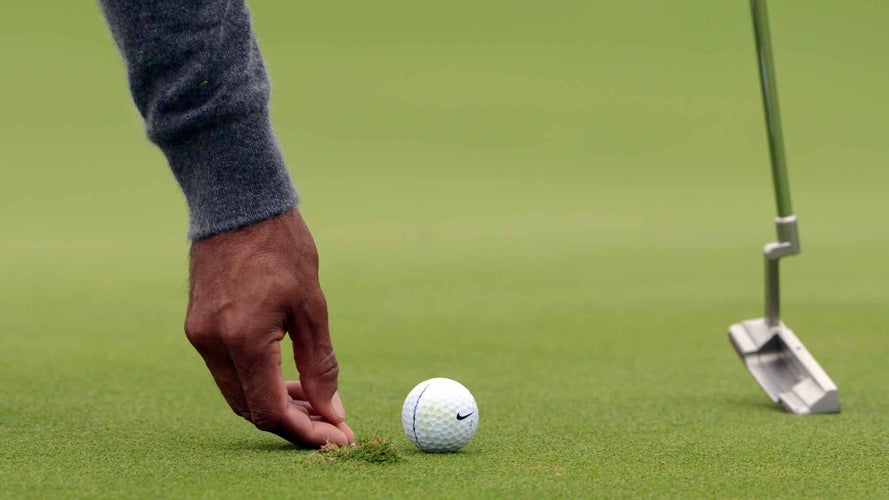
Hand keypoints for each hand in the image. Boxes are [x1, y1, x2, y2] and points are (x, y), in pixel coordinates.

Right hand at [184, 209, 353, 446]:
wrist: (237, 202)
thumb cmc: (281, 246)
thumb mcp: (312, 305)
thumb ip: (318, 363)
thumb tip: (331, 409)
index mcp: (244, 339)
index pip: (270, 410)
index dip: (304, 431)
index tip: (336, 436)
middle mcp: (213, 343)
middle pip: (250, 408)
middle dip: (292, 422)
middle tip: (331, 421)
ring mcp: (199, 335)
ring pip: (236, 392)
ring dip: (273, 403)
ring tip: (314, 398)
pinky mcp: (197, 325)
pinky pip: (226, 370)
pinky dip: (255, 381)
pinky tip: (285, 375)